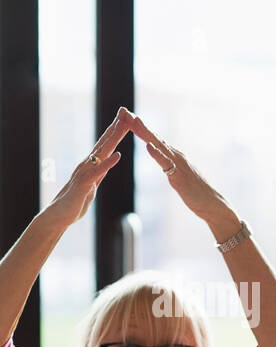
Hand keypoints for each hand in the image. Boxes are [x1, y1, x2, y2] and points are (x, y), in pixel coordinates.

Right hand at [43, 107, 131, 228]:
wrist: (59, 215)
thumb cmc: (76, 202)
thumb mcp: (92, 185)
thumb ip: (99, 174)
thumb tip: (105, 165)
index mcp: (92, 165)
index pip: (106, 144)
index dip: (115, 131)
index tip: (126, 118)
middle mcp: (87, 164)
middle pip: (105, 142)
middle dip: (115, 127)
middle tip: (125, 111)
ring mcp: (85, 173)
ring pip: (102, 152)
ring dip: (113, 139)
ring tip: (123, 125)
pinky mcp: (85, 184)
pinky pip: (98, 172)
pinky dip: (109, 163)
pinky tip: (118, 155)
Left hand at [131, 115, 239, 233]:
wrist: (211, 204)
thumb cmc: (195, 192)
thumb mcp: (178, 173)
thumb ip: (169, 162)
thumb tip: (161, 154)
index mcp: (174, 155)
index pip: (153, 138)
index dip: (139, 127)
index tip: (125, 116)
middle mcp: (176, 155)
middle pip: (153, 137)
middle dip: (138, 124)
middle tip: (123, 110)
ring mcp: (178, 164)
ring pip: (159, 145)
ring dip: (145, 133)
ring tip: (134, 120)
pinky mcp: (179, 176)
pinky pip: (166, 163)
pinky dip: (157, 154)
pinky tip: (148, 147)